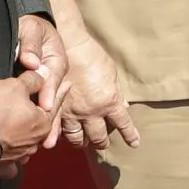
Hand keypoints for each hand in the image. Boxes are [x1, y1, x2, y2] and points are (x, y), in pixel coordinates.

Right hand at [0, 74, 53, 179]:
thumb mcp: (15, 86)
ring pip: (27, 142)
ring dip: (26, 132)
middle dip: (41, 114)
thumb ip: (33, 80)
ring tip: (23, 124)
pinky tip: (12, 151)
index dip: (59, 92)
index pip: (54, 104)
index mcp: (43, 125)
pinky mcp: (0, 165)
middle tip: (42, 103)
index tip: (67, 85)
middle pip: (40, 124)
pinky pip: (11, 161)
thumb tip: (44, 72)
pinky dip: (13, 155)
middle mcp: (34, 144)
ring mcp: (17, 157)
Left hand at [14, 15, 69, 134]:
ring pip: (56, 107)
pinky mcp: (45, 89)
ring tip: (48, 144)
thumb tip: (30, 61)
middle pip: (57, 99)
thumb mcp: (31, 29)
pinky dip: (49, 122)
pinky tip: (45, 138)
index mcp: (57, 60)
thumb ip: (29, 44)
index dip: (48, 93)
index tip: (45, 106)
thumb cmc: (32, 26)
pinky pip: (49, 107)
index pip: (52, 79)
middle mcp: (57, 75)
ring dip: (54, 126)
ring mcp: (52, 83)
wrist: (33, 24)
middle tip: (48, 139)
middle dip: (53, 119)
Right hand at [58, 35, 140, 151]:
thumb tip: (125, 106)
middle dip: (102, 142)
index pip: (123, 125)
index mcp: (109, 102)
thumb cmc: (92, 55)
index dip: (130, 135)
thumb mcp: (112, 73)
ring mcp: (71, 112)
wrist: (67, 45)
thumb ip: (118, 92)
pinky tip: (60, 138)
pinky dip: (59, 136)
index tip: (134, 143)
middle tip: (103, 143)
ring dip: (82, 142)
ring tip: (84, 141)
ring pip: (77, 138)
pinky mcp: (54, 108)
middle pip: (98, 137)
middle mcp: (91, 112)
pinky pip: (56, 130)